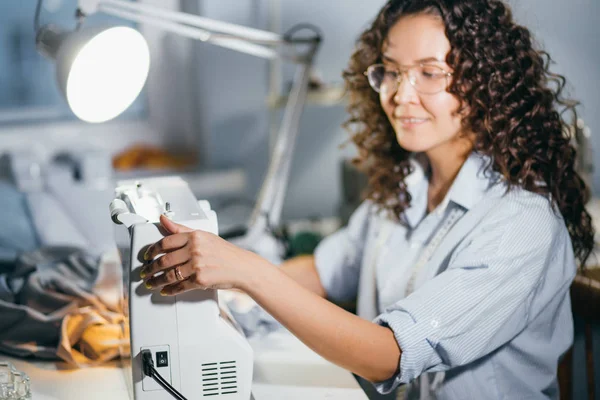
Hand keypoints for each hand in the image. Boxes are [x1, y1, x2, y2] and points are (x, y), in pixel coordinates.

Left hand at [141, 214, 261, 294]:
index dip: (151, 250)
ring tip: (151, 283)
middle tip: (144, 272)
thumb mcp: (203, 236)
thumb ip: (181, 229)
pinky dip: (170, 290)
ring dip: (157, 281)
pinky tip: (166, 290)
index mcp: (194, 236)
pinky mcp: (201, 279)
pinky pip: (180, 286)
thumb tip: (163, 219)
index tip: (146, 256)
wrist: (242, 267)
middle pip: (164, 260)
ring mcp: (198, 265)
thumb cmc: (224, 252)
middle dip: (150, 268)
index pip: (165, 242)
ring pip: (169, 275)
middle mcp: (195, 249)